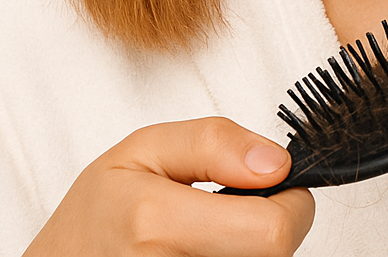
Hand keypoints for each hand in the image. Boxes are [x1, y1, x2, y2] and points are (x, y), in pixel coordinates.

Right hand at [23, 117, 315, 256]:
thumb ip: (214, 143)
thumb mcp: (142, 150)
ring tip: (212, 236)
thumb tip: (276, 164)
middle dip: (270, 227)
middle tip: (236, 213)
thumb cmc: (97, 216)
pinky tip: (206, 253)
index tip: (274, 189)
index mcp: (156, 222)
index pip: (274, 232)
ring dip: (251, 249)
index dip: (290, 204)